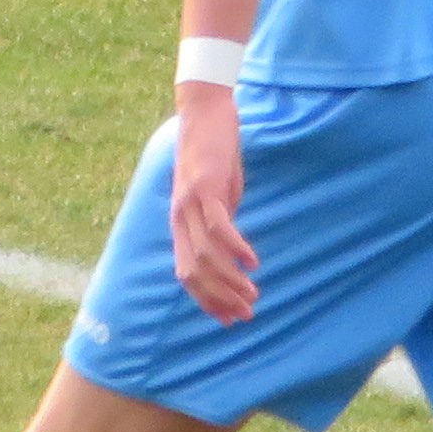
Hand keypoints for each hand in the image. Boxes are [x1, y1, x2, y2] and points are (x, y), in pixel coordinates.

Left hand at [170, 86, 259, 325]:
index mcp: (180, 224)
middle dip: (219, 300)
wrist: (204, 111)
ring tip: (253, 294)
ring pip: (207, 257)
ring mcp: (190, 204)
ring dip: (230, 281)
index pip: (188, 275)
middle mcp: (180, 219)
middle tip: (246, 314)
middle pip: (194, 274)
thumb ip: (220, 221)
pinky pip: (219, 228)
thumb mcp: (217, 194)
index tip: (229, 320)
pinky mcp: (206, 187)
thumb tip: (232, 249)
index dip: (207, 301)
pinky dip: (236, 249)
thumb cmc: (213, 153)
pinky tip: (252, 261)